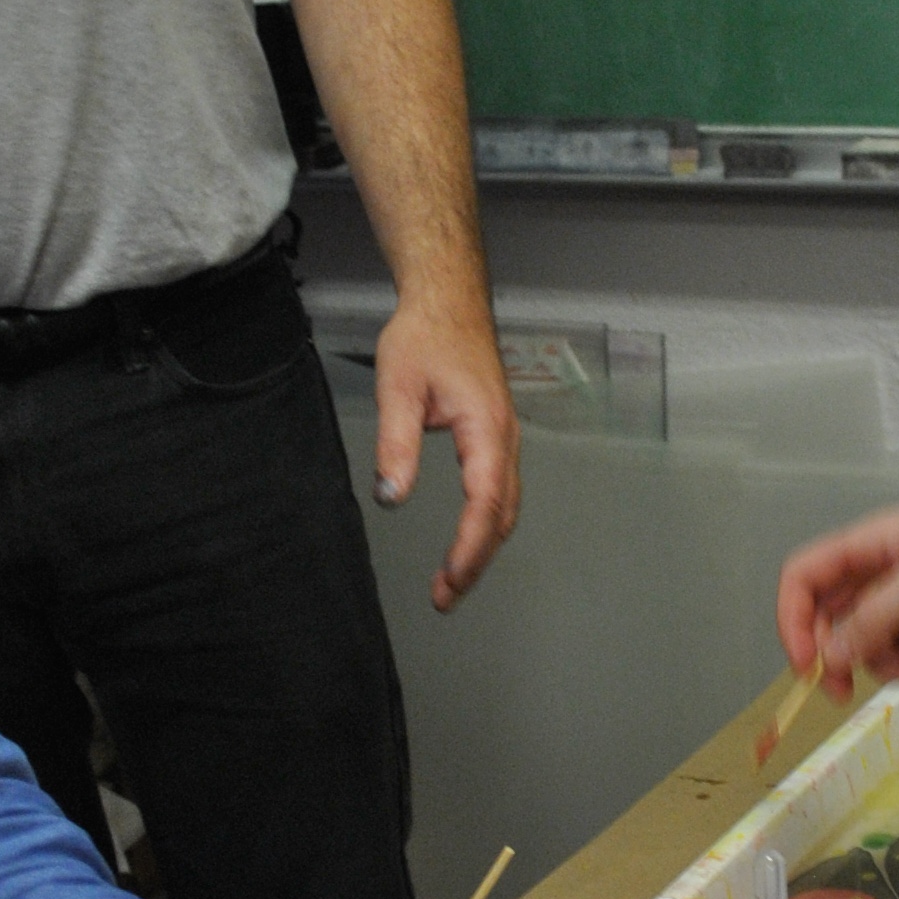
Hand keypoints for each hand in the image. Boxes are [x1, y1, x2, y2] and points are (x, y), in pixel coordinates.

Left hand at [374, 300, 520, 608]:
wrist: (449, 302)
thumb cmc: (426, 337)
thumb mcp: (398, 387)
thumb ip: (396, 443)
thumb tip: (391, 497)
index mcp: (485, 428)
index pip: (484, 502)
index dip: (469, 547)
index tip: (450, 579)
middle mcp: (505, 438)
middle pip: (502, 515)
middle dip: (477, 560)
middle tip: (445, 596)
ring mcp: (506, 438)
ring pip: (506, 507)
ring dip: (482, 547)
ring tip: (452, 581)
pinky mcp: (497, 436)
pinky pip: (501, 491)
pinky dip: (487, 524)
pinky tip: (468, 541)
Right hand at [777, 470, 898, 688]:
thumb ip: (876, 618)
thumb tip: (830, 655)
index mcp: (869, 546)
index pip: (803, 579)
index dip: (792, 622)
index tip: (808, 667)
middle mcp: (882, 568)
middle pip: (831, 615)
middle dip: (837, 655)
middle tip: (848, 693)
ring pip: (870, 636)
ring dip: (885, 662)